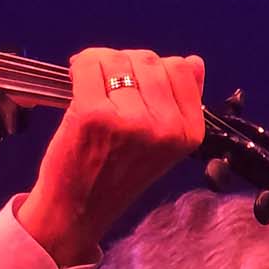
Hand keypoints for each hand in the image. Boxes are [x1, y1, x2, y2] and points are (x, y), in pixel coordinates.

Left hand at [17, 48, 204, 265]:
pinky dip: (79, 67)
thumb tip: (193, 61)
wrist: (78, 210)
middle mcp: (165, 126)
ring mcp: (130, 120)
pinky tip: (74, 83)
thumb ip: (180, 103)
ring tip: (91, 86)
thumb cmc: (116, 175)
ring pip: (118, 58)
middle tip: (106, 85)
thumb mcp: (163, 145)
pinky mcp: (94, 114)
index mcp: (188, 132)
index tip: (133, 81)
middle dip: (124, 63)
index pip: (182, 68)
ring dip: (101, 63)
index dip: (153, 68)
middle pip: (149, 59)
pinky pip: (89, 64)